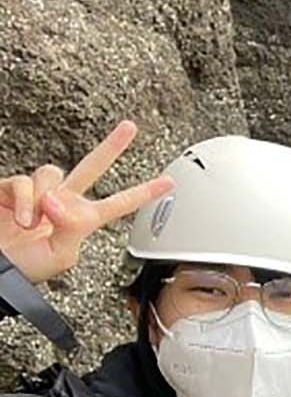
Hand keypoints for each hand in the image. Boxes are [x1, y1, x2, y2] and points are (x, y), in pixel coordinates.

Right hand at [0, 121, 174, 283]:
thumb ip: (71, 227)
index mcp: (81, 220)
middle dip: (111, 146)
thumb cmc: (23, 269)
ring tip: (32, 224)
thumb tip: (60, 200)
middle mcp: (61, 202)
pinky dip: (23, 201)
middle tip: (129, 127)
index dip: (142, 193)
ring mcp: (36, 193)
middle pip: (91, 166)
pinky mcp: (10, 189)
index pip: (117, 204)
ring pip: (52, 173)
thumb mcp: (59, 257)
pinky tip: (20, 218)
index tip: (169, 182)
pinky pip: (23, 182)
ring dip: (42, 199)